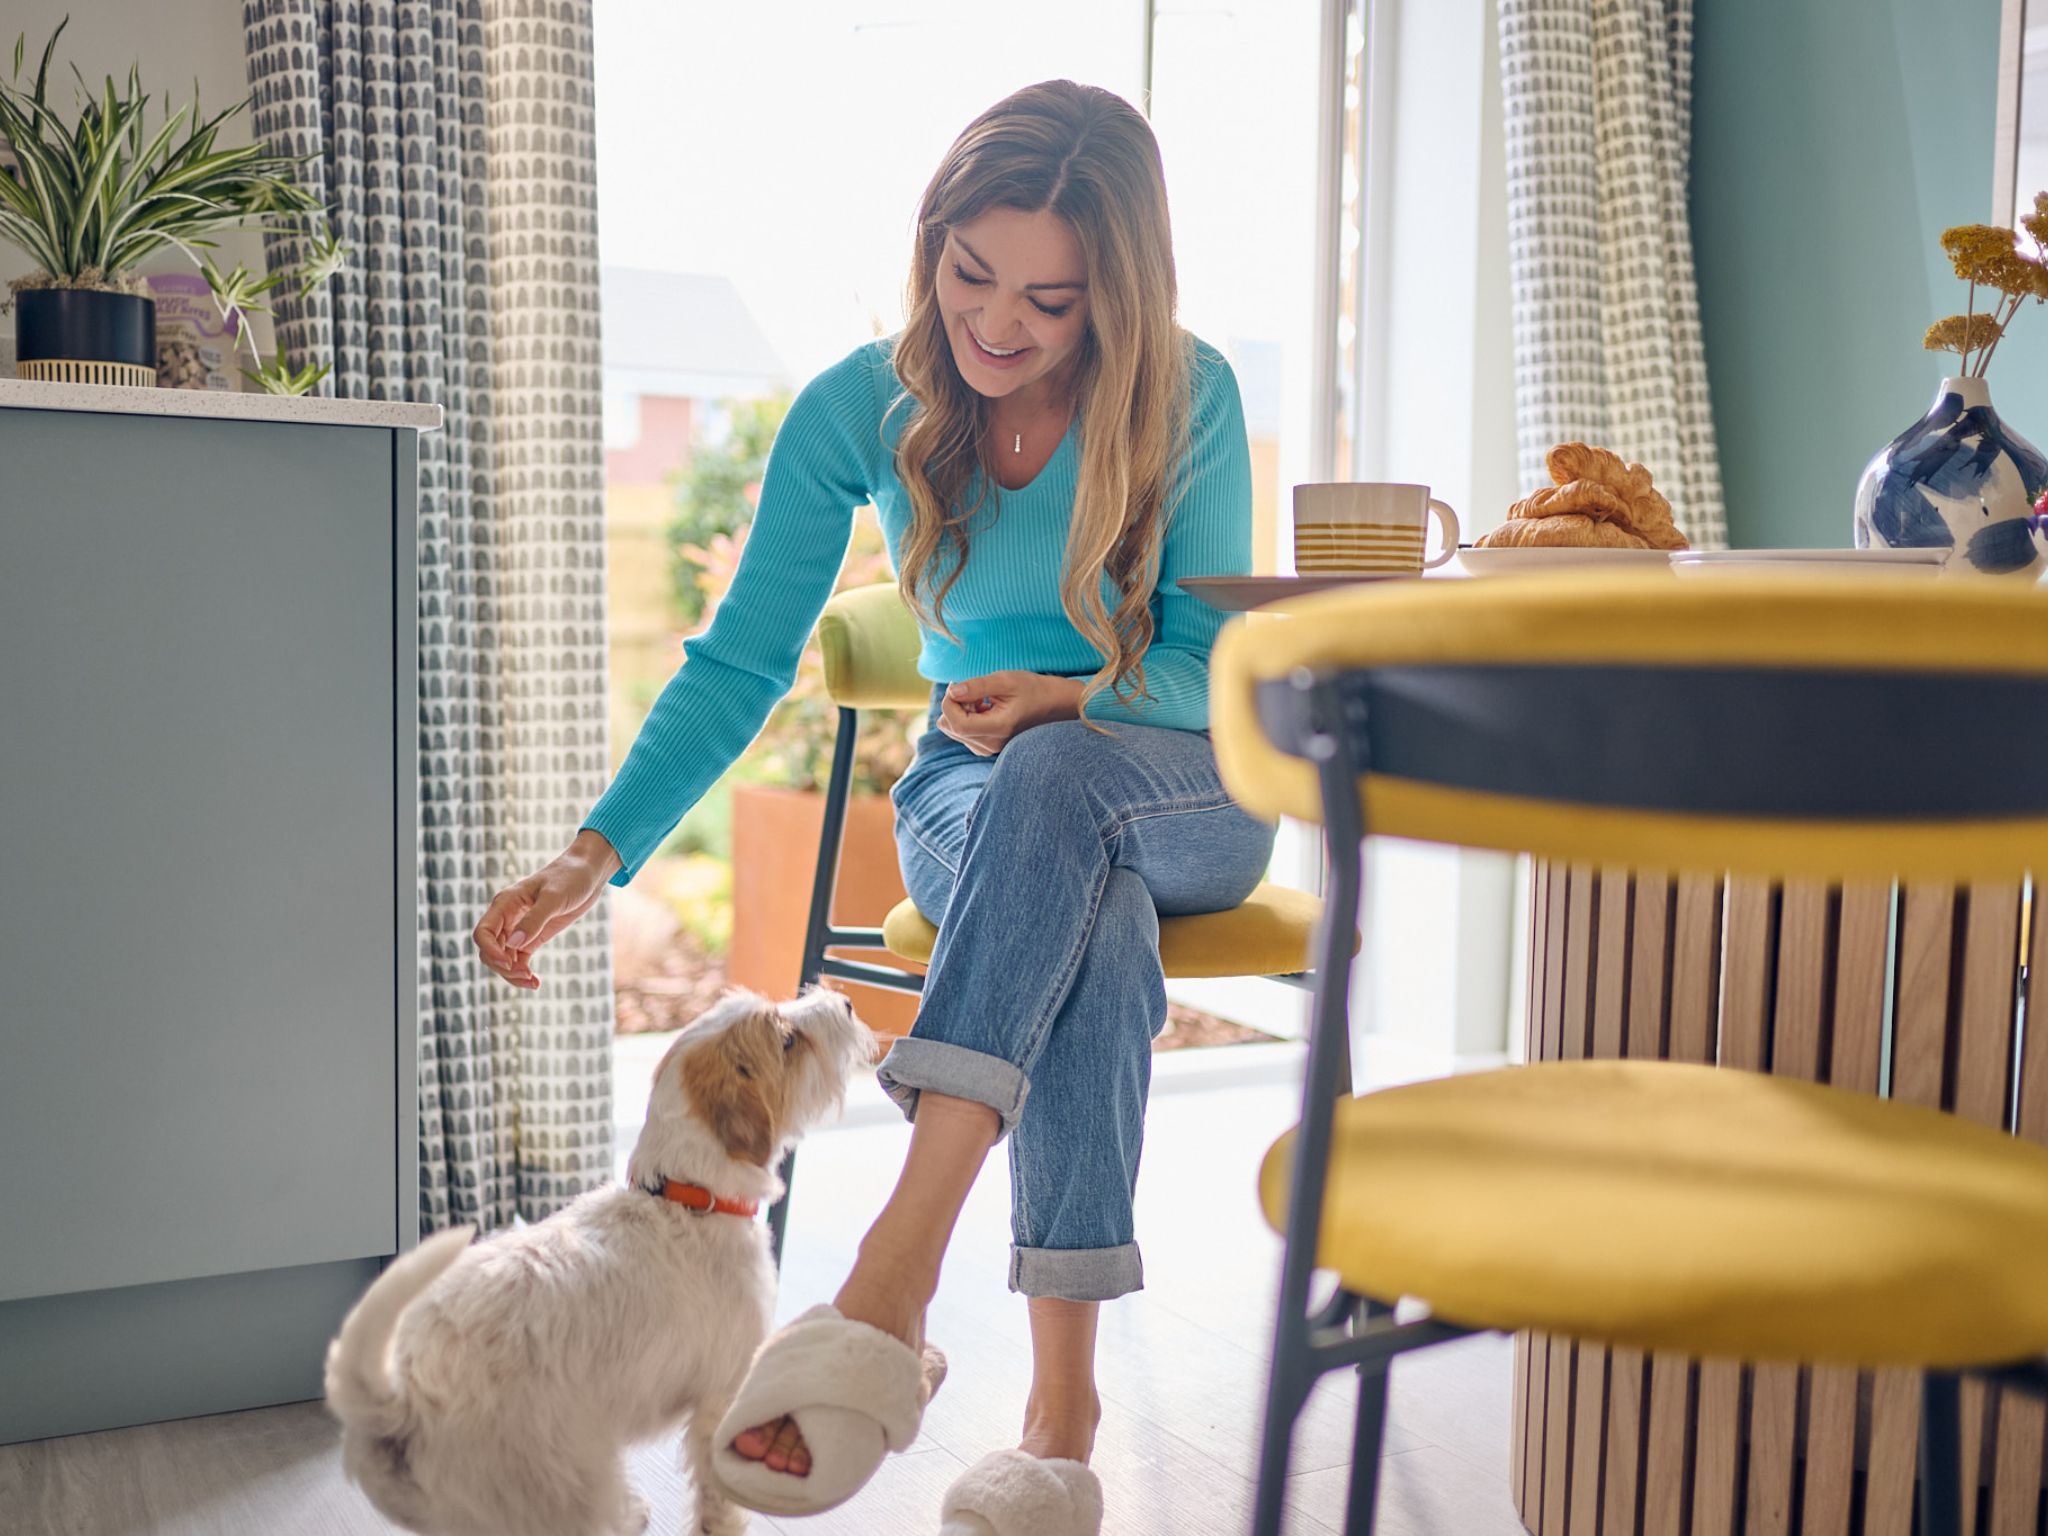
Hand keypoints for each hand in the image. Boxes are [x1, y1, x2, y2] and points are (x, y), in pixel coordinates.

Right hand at [473, 831, 620, 989]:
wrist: (588, 873)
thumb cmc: (570, 877)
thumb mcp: (554, 898)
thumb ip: (534, 920)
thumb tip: (513, 944)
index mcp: (505, 903)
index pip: (483, 932)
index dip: (490, 951)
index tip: (508, 964)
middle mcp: (507, 917)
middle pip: (490, 950)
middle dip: (502, 966)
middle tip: (526, 975)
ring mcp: (519, 928)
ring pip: (503, 958)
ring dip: (512, 974)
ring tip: (533, 982)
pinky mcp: (533, 936)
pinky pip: (519, 959)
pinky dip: (523, 972)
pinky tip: (535, 982)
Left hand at [937, 671, 1084, 756]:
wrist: (1054, 705)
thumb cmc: (1032, 690)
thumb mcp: (1005, 681)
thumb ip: (976, 686)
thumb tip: (952, 691)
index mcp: (998, 728)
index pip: (957, 724)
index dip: (949, 703)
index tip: (957, 685)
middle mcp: (992, 744)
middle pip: (951, 728)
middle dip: (954, 705)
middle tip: (974, 691)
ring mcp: (990, 748)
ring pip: (954, 731)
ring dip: (961, 711)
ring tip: (982, 700)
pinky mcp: (988, 746)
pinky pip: (963, 733)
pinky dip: (967, 718)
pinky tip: (984, 708)